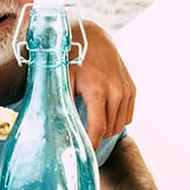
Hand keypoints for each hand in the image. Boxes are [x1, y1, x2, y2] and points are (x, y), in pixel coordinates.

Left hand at [70, 20, 134, 149]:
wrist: (91, 35)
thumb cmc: (70, 57)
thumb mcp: (61, 79)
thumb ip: (61, 102)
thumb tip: (57, 126)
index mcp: (97, 89)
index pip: (98, 129)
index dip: (91, 145)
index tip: (83, 153)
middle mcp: (116, 90)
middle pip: (109, 129)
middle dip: (95, 136)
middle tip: (80, 136)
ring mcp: (126, 89)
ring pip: (120, 124)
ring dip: (106, 128)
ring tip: (90, 122)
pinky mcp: (132, 88)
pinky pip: (128, 115)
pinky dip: (116, 118)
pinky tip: (103, 112)